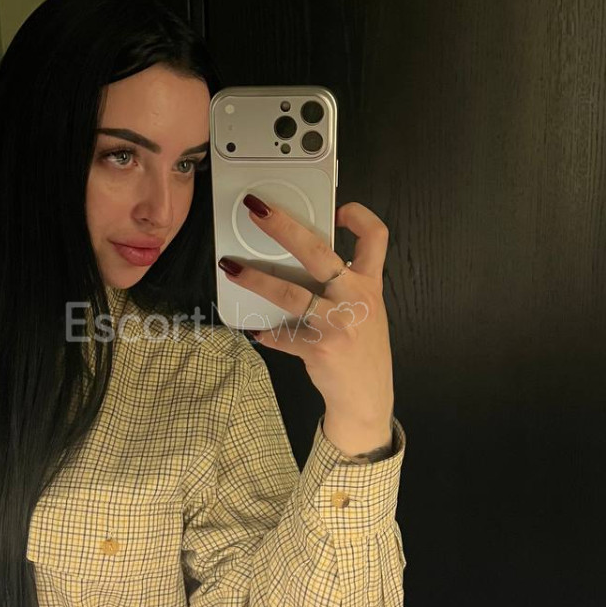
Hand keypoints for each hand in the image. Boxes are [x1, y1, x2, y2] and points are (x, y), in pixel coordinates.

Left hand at [218, 196, 393, 427]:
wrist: (367, 398)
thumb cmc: (360, 351)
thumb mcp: (364, 311)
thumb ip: (344, 286)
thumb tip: (299, 261)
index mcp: (369, 285)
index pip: (375, 238)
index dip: (359, 216)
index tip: (338, 208)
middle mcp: (357, 299)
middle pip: (317, 251)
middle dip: (282, 226)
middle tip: (255, 210)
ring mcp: (338, 323)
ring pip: (289, 293)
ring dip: (255, 278)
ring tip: (230, 267)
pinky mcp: (320, 348)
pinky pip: (282, 335)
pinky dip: (266, 332)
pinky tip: (256, 330)